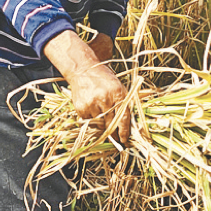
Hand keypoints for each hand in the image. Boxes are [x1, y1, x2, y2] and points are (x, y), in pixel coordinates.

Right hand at [44, 29, 132, 147]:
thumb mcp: (118, 87)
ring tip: (102, 118)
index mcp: (117, 93)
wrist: (83, 70)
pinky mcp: (81, 108)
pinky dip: (92, 120)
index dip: (124, 131)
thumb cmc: (104, 80)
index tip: (124, 140)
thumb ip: (124, 104)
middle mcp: (105, 99)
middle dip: (113, 133)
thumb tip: (128, 125)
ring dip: (102, 125)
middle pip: (111, 124)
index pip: (123, 117)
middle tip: (115, 139)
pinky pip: (89, 122)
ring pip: (100, 124)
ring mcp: (92, 104)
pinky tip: (93, 111)